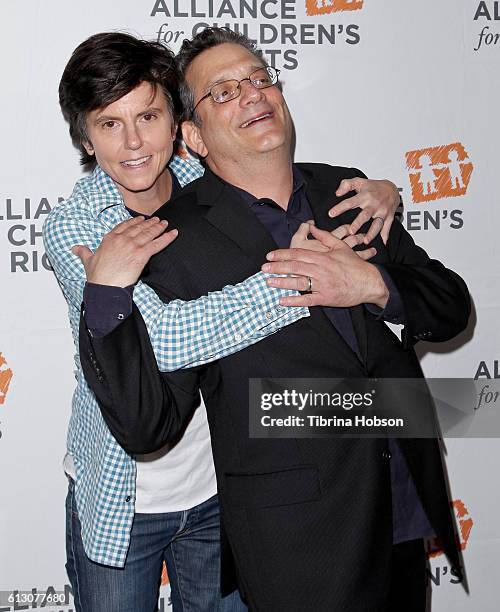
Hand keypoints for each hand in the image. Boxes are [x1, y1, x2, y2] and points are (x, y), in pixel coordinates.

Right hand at [72, 216, 177, 286]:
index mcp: (109, 239)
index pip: (124, 226)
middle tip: (157, 220)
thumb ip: (84, 252)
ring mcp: (132, 246)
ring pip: (149, 233)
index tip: (140, 219)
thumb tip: (75, 248)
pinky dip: (167, 238)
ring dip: (158, 227)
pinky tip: (174, 233)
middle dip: (149, 223)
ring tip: (165, 224)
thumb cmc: (97, 277)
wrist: (105, 287)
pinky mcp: (142, 254)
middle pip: (139, 228)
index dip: (134, 222)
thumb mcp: (88, 261)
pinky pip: (157, 244)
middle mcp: (122, 239)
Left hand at [262, 225, 387, 307]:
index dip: (282, 254)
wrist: (370, 282)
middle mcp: (320, 270)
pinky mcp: (326, 297)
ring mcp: (323, 284)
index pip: (298, 254)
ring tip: (269, 282)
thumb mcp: (341, 246)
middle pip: (295, 266)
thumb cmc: (355, 265)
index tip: (270, 256)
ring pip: (299, 282)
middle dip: (277, 267)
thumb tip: (311, 226)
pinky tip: (283, 301)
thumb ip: (324, 236)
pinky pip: (307, 299)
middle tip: (263, 268)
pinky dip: (294, 300)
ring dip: (282, 282)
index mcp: (322, 257)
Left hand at [328, 177, 399, 244]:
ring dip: (372, 233)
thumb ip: (346, 184)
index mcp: (364, 196)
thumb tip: (337, 193)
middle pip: (365, 215)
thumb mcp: (359, 181)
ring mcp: (382, 212)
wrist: (392, 189)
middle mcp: (373, 204)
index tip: (331, 214)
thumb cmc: (373, 186)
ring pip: (377, 223)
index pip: (350, 202)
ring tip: (366, 240)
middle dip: (358, 223)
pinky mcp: (389, 217)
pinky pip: (387, 227)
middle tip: (351, 231)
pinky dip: (385, 235)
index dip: (340, 208)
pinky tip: (383, 243)